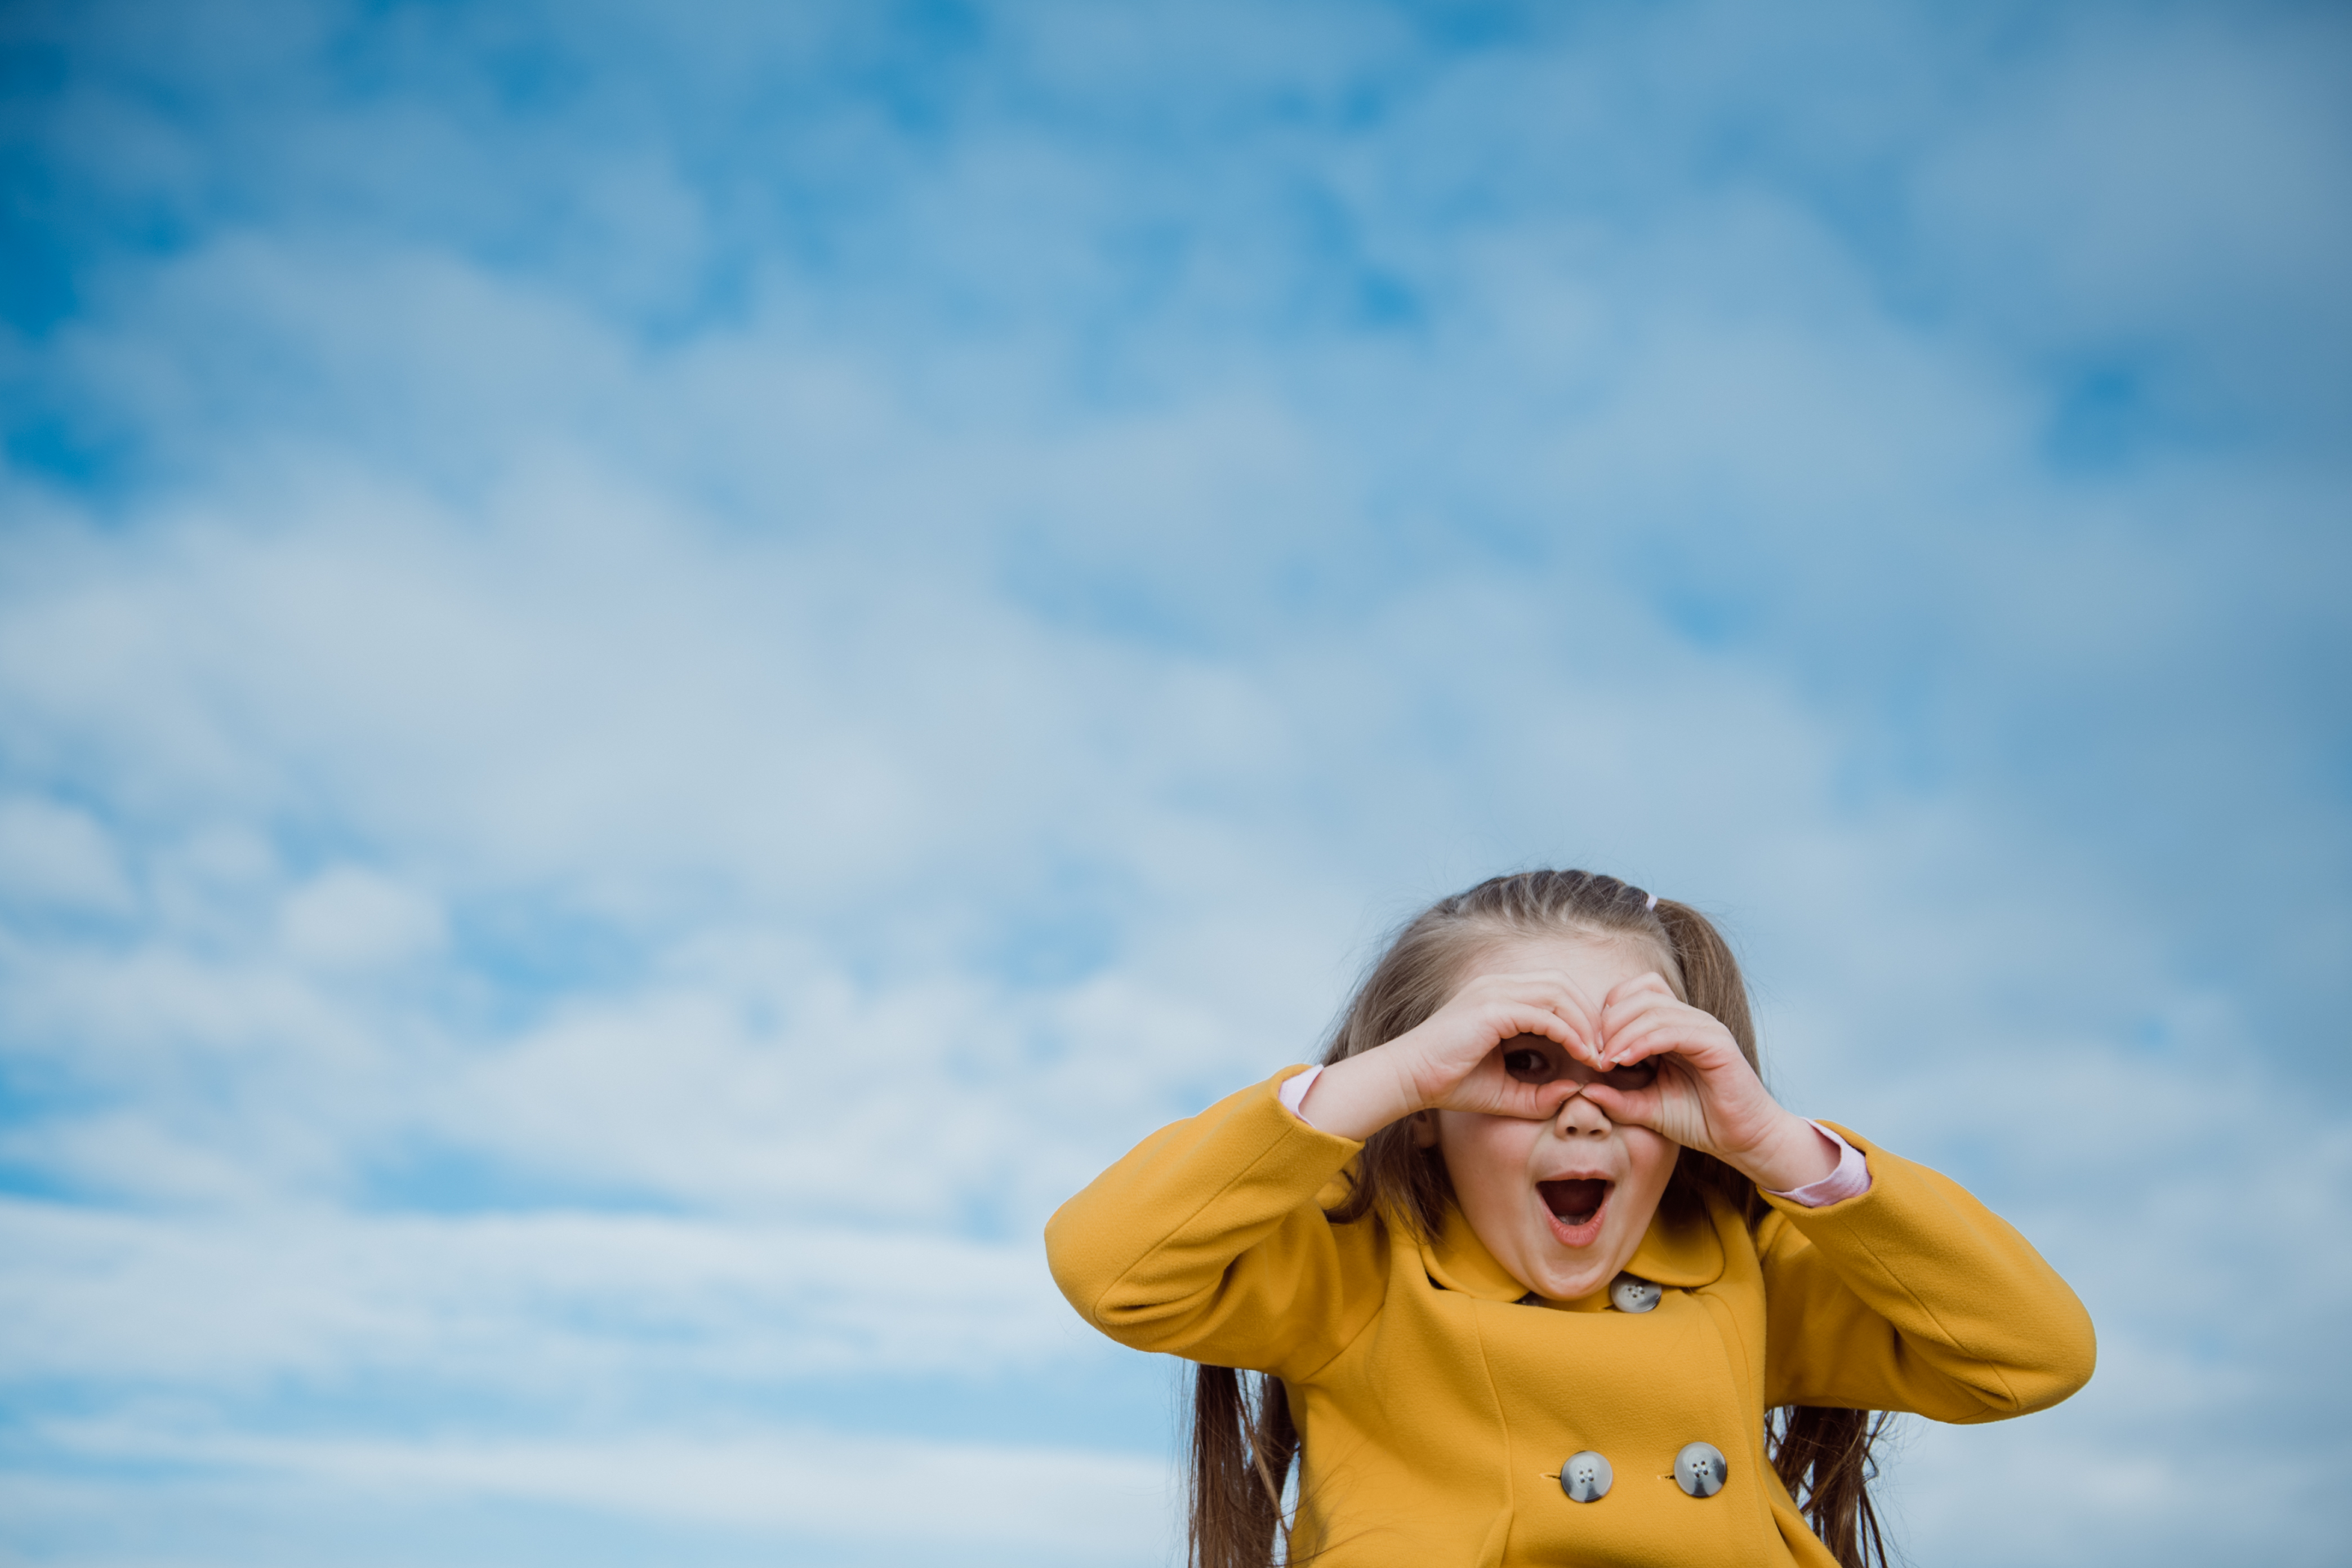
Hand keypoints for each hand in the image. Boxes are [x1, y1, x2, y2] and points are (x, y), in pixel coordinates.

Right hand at [1294, 970, 1610, 1141]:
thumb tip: (1575, 1092)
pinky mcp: (1492, 1007)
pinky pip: (1545, 1013)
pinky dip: (1570, 1032)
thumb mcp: (1506, 1090)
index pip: (1555, 991)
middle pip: (1563, 984)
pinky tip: (1583, 1055)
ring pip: (1559, 992)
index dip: (1583, 1017)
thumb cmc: (1451, 1084)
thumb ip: (1540, 1092)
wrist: (1409, 1080)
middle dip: (1592, 1016)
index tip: (1600, 1052)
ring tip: (1600, 1055)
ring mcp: (1494, 991)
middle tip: (1610, 1050)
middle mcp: (1498, 985)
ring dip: (1586, 1023)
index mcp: (1499, 995)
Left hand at [1577, 973, 1836, 1191]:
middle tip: (1593, 1055)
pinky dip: (1642, 1041)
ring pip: (1651, 1007)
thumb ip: (1616, 1098)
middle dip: (1607, 1022)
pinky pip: (1671, 1029)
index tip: (1588, 1051)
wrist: (1743, 1140)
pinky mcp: (1715, 1042)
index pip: (1630, 994)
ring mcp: (1703, 1027)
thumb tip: (1581, 1088)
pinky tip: (1624, 1061)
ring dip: (1620, 1032)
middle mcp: (1688, 1019)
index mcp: (1672, 1026)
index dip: (1604, 1017)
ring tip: (1605, 1061)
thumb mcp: (1647, 1108)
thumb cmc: (1699, 1120)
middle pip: (1637, 993)